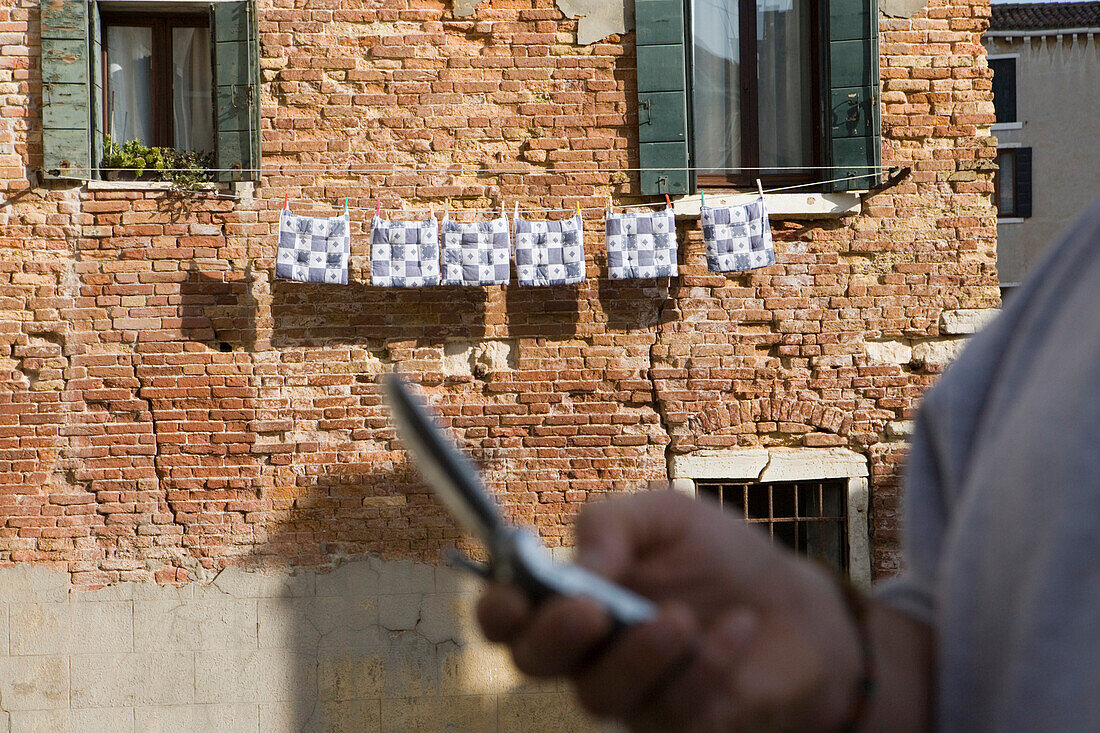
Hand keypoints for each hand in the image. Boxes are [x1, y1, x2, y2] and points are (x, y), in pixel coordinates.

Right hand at [477, 490, 863, 731]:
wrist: (794, 602)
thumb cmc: (716, 555)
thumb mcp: (665, 516)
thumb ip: (612, 526)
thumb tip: (576, 564)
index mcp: (572, 595)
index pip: (507, 617)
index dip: (496, 611)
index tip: (514, 595)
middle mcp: (589, 651)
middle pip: (534, 664)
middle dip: (555, 637)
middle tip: (592, 608)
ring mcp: (631, 694)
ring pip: (601, 696)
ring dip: (639, 655)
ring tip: (682, 617)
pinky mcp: (680, 724)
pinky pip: (675, 712)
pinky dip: (707, 666)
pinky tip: (739, 628)